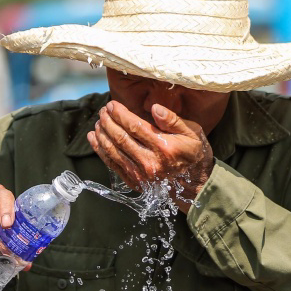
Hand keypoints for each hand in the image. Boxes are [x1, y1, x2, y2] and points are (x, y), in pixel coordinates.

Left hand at [86, 101, 213, 212]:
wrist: (195, 185)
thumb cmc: (194, 154)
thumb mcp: (192, 132)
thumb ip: (172, 120)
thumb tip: (154, 108)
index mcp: (165, 147)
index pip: (135, 126)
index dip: (120, 114)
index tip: (112, 104)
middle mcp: (150, 162)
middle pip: (121, 138)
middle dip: (108, 121)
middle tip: (103, 110)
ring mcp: (141, 175)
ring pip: (113, 151)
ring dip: (102, 134)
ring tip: (98, 122)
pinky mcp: (134, 182)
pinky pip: (113, 164)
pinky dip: (101, 151)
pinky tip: (95, 138)